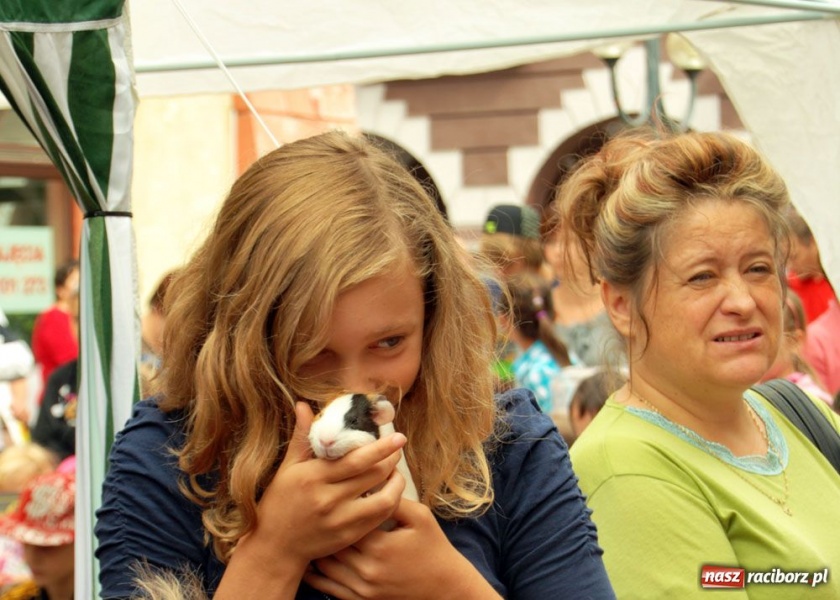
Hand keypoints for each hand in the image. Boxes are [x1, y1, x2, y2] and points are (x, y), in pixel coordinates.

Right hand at [218, 402, 406, 597]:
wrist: (274, 547)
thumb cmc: (279, 503)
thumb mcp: (287, 468)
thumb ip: (301, 437)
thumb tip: (303, 404)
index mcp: (313, 477)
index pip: (356, 459)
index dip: (381, 448)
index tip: (398, 437)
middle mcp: (327, 499)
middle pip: (373, 476)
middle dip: (391, 461)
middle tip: (398, 450)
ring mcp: (339, 521)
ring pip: (382, 500)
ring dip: (396, 484)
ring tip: (397, 473)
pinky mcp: (348, 537)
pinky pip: (377, 519)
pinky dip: (388, 504)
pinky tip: (388, 494)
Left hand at [305, 499, 501, 599]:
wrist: (444, 586)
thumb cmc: (434, 547)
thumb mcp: (420, 517)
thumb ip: (394, 499)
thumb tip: (373, 478)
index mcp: (380, 545)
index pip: (348, 518)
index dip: (339, 504)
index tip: (333, 490)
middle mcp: (367, 569)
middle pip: (333, 541)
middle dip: (324, 524)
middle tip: (315, 506)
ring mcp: (362, 588)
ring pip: (327, 565)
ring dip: (318, 547)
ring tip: (310, 527)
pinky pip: (329, 588)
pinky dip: (317, 575)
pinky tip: (311, 560)